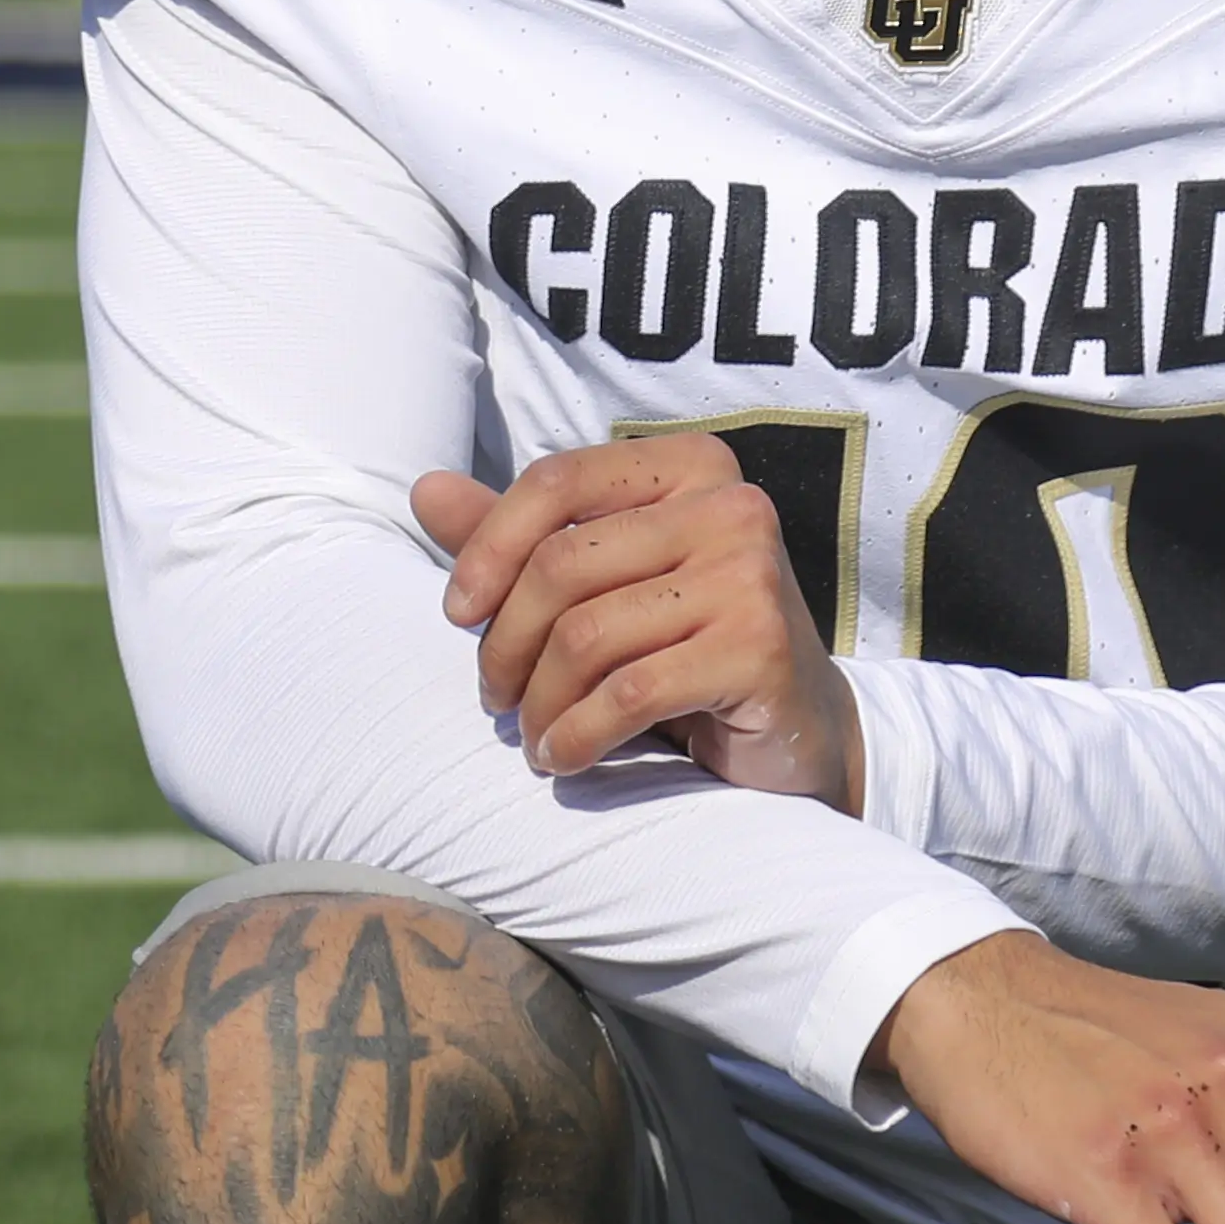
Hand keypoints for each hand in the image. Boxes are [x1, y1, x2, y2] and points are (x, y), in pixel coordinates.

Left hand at [424, 430, 860, 810]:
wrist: (799, 728)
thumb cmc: (686, 645)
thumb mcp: (605, 584)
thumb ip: (523, 538)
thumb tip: (424, 489)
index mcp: (690, 466)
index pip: (557, 480)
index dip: (488, 548)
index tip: (458, 615)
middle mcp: (730, 504)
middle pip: (562, 564)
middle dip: (507, 643)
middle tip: (496, 698)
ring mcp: (752, 575)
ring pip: (585, 636)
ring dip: (539, 702)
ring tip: (533, 734)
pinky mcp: (759, 649)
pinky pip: (628, 695)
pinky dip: (577, 736)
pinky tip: (565, 757)